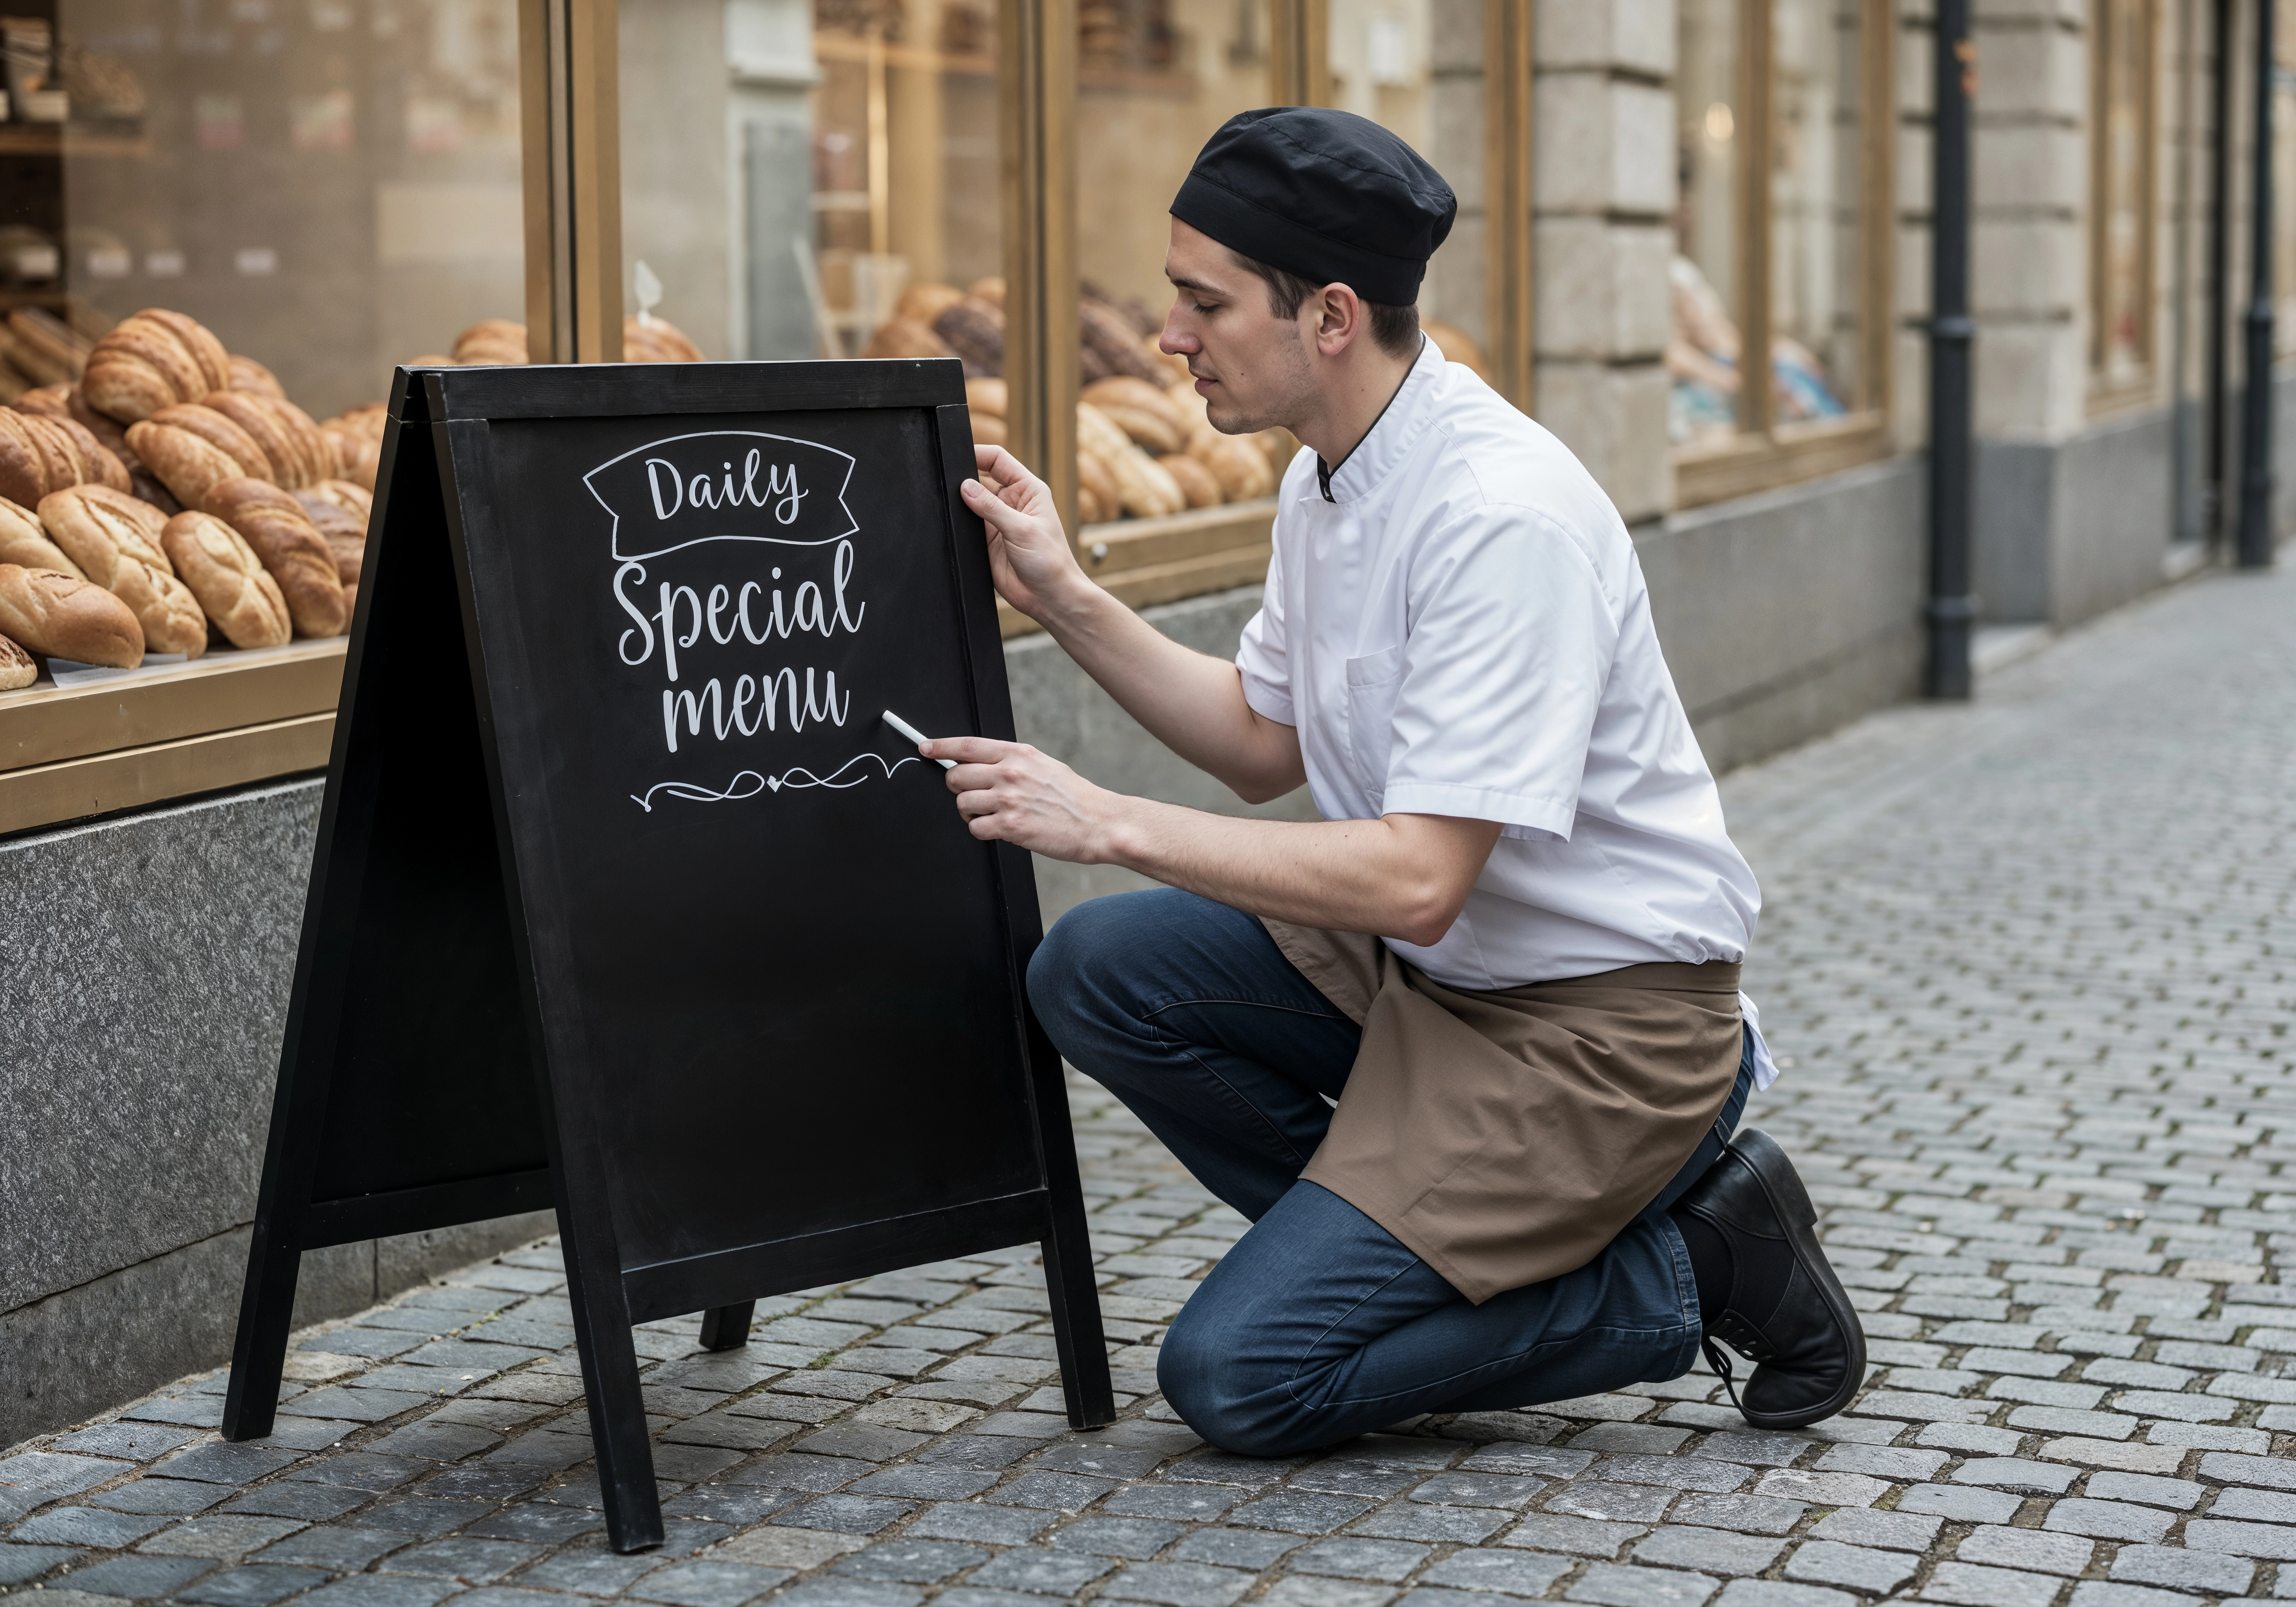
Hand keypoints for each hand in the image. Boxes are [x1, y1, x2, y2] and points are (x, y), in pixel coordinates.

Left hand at [923, 735, 1121, 862]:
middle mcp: (1010, 773)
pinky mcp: (1010, 826)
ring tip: (992, 816)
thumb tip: (981, 764)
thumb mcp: (1044, 766)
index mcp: (1018, 754)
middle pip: (956, 776)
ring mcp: (1009, 800)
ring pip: (962, 804)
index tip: (925, 747)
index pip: (968, 745)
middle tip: (974, 797)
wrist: (1099, 822)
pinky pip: (975, 829)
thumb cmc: (1074, 797)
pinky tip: (1001, 830)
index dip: (941, 745)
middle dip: (958, 789)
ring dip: (971, 813)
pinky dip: (983, 832)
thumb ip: (1012, 763)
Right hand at [962, 447, 1089, 622]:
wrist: (1049, 597)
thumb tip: (965, 486)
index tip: (956, 456)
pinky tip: (953, 525)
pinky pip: (967, 526)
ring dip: (960, 503)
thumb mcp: (1022, 529)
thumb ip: (991, 507)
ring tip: (952, 507)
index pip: (998, 460)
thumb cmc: (1050, 561)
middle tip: (949, 485)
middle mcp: (1011, 502)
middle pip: (980, 478)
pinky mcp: (986, 540)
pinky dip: (958, 524)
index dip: (977, 454)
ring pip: (970, 502)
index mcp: (1027, 489)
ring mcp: (997, 521)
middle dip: (964, 479)